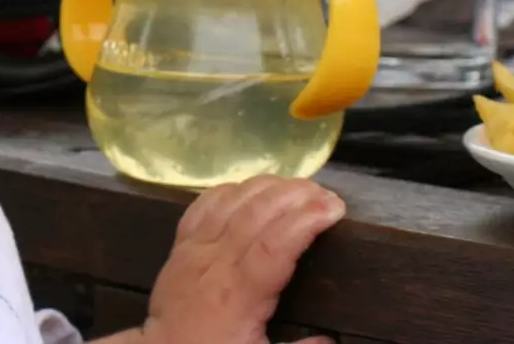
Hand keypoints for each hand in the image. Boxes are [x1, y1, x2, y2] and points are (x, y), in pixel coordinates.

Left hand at [139, 176, 344, 343]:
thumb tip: (332, 339)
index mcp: (237, 295)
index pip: (273, 246)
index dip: (303, 222)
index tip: (332, 208)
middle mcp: (214, 262)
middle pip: (254, 214)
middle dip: (294, 196)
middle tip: (326, 194)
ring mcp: (194, 248)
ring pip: (229, 202)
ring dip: (266, 187)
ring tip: (299, 185)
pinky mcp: (180, 243)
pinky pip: (203, 205)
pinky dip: (231, 190)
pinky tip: (251, 187)